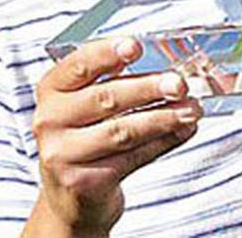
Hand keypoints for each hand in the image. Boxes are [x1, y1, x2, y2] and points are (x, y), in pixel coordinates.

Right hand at [31, 38, 201, 235]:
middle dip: (149, 88)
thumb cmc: (85, 133)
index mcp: (52, 89)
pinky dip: (164, 141)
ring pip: (123, 131)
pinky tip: (183, 130)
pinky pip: (132, 157)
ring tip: (190, 109)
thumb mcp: (87, 101)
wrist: (69, 195)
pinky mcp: (85, 183)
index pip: (79, 65)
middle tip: (179, 83)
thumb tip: (168, 69)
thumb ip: (115, 80)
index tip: (135, 46)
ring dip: (164, 118)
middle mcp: (51, 120)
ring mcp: (64, 155)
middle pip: (106, 98)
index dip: (107, 53)